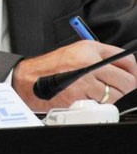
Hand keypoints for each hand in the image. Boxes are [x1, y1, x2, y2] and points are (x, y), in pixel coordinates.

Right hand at [12, 40, 136, 110]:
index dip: (133, 71)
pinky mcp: (80, 95)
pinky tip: (86, 99)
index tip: (131, 77)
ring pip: (117, 94)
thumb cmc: (48, 68)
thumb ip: (98, 58)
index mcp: (89, 48)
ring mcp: (85, 79)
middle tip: (116, 90)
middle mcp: (89, 61)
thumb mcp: (74, 53)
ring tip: (97, 94)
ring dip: (111, 98)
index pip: (126, 59)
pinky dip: (97, 105)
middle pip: (127, 79)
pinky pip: (101, 104)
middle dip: (125, 88)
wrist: (27, 79)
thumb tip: (122, 70)